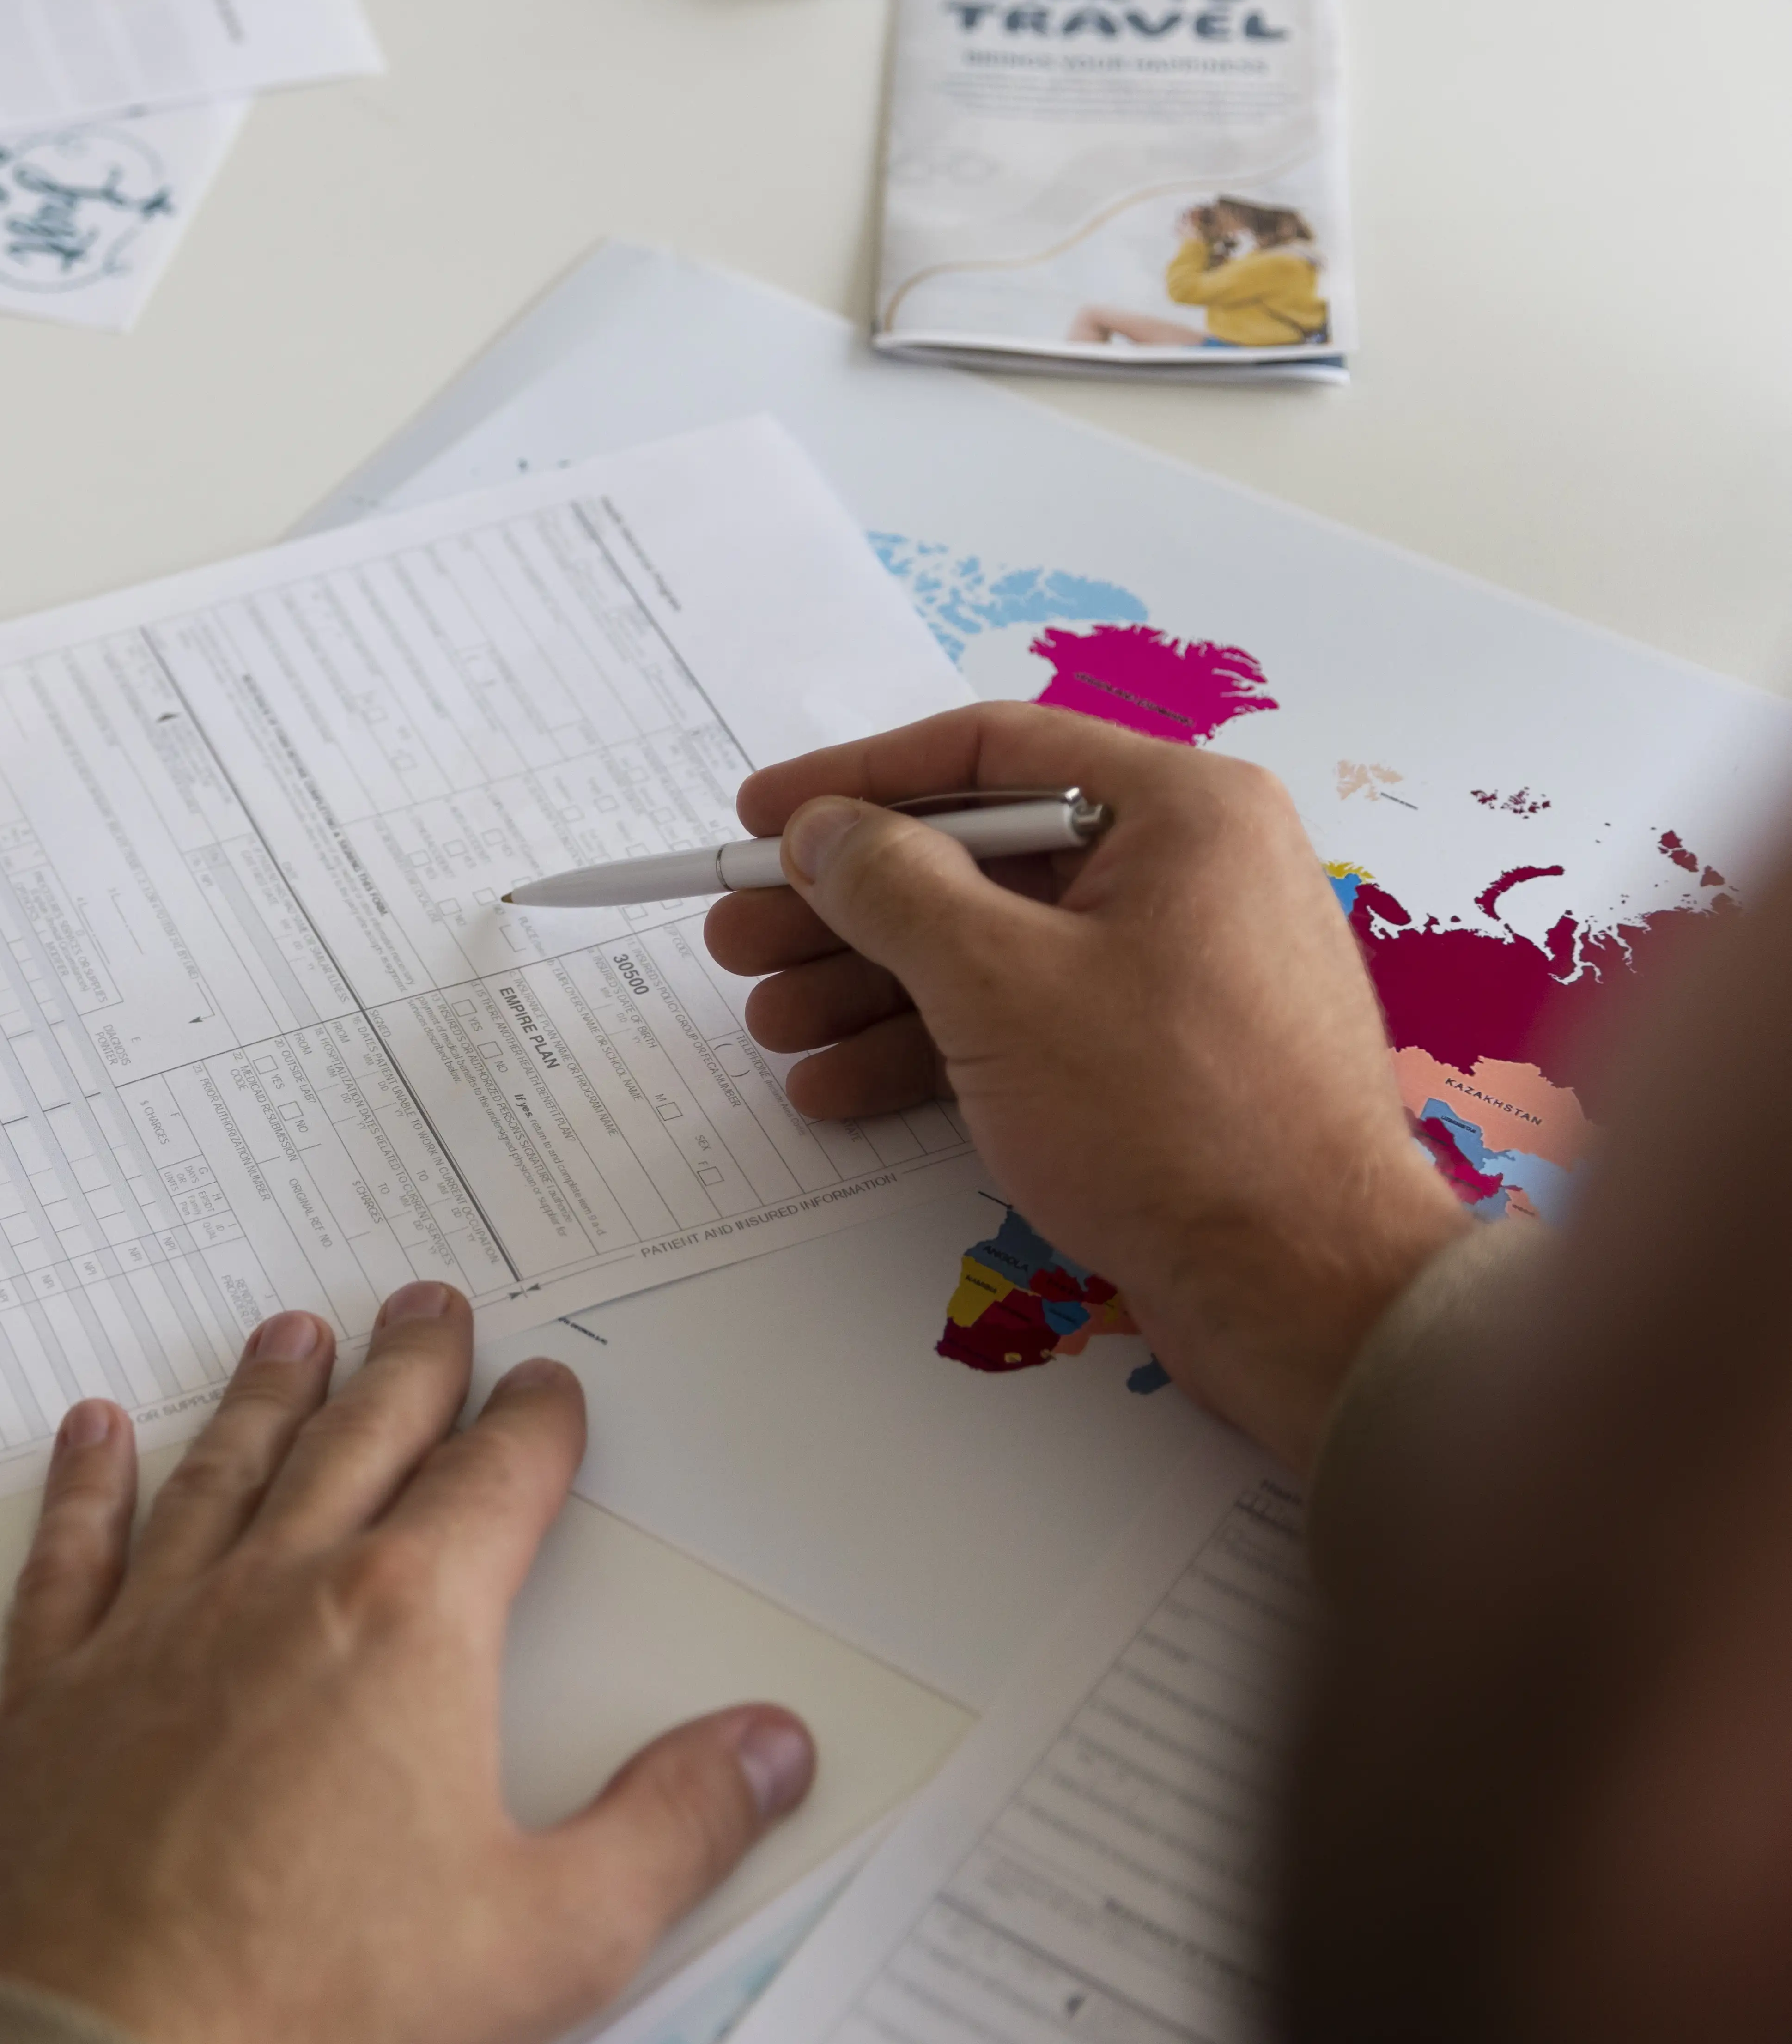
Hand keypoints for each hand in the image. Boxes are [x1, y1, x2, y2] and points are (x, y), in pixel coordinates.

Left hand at [0, 1287, 814, 2043]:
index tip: (544, 1386)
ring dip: (263, 1398)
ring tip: (290, 1336)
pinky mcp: (55, 1692)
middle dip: (406, 1370)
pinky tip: (88, 1435)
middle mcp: (277, 1596)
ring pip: (221, 1474)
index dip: (530, 1427)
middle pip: (359, 1445)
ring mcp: (154, 1635)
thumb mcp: (558, 1932)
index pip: (494, 1486)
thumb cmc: (330, 2006)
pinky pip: (72, 1555)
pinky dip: (82, 1486)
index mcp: (408, 1629)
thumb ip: (675, 1825)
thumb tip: (766, 1747)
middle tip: (425, 1305)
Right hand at [706, 703, 1472, 1467]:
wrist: (1308, 1290)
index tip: (757, 817)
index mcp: (1181, 809)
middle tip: (736, 942)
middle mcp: (1189, 870)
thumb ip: (893, 888)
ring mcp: (1178, 970)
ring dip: (871, 986)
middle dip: (845, 906)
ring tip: (770, 1027)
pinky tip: (838, 1086)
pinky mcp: (1162, 1060)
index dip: (856, 782)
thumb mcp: (999, 982)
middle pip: (978, 859)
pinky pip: (1029, 1022)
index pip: (988, 753)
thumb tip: (822, 830)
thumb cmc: (1166, 1112)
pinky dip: (935, 1046)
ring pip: (994, 949)